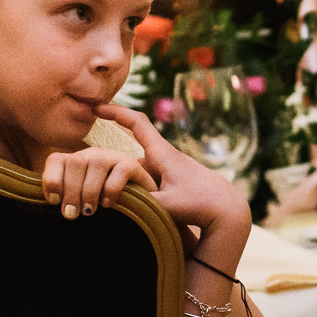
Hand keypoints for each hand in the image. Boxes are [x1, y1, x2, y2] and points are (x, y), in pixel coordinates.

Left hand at [40, 146, 155, 220]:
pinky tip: (108, 204)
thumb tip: (53, 207)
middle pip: (75, 161)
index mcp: (76, 162)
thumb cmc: (103, 205)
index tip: (54, 201)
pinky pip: (121, 171)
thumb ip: (66, 200)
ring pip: (96, 163)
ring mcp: (113, 157)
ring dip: (89, 190)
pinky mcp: (132, 165)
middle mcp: (93, 155)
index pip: (56, 160)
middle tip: (71, 214)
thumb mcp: (81, 201)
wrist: (139, 203)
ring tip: (89, 211)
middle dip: (71, 190)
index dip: (52, 180)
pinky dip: (111, 190)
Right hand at [91, 103, 249, 231]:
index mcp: (163, 154)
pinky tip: (123, 204)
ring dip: (122, 179)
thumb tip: (112, 203)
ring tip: (104, 195)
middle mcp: (164, 158)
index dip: (116, 112)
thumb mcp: (167, 204)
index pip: (137, 124)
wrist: (228, 210)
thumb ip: (139, 203)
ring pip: (136, 170)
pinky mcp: (171, 185)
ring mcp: (167, 171)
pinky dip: (132, 188)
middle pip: (130, 151)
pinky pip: (144, 181)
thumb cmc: (200, 204)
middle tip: (88, 163)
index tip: (97, 107)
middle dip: (110, 158)